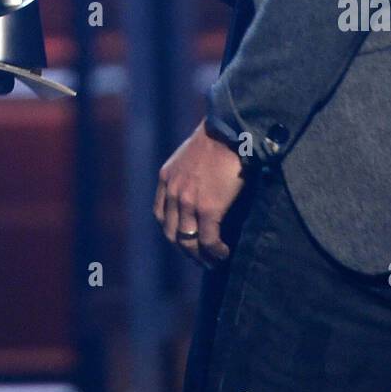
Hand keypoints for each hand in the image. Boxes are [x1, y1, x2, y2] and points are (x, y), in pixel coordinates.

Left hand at [154, 119, 246, 267]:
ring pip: (188, 242)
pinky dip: (215, 251)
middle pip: (172, 233)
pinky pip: (208, 240)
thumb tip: (198, 189)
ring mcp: (189, 202)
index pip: (161, 215)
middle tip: (200, 258)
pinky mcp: (208, 209)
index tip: (185, 240)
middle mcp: (173, 192)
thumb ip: (186, 174)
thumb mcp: (188, 155)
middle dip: (185, 250)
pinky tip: (223, 253)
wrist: (230, 130)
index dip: (172, 232)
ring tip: (213, 261)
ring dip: (200, 256)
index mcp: (166, 178)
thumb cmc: (217, 138)